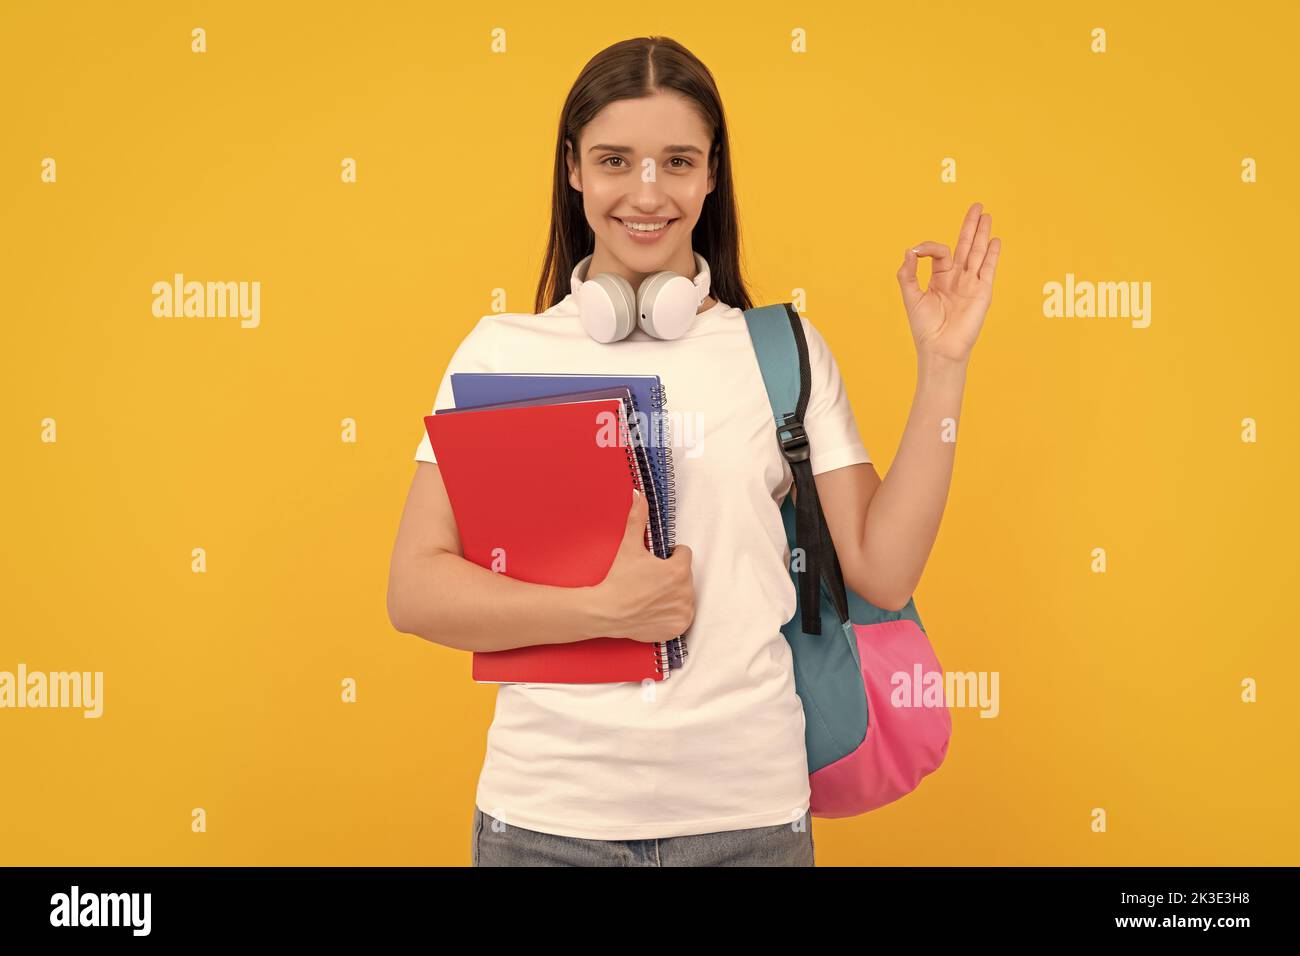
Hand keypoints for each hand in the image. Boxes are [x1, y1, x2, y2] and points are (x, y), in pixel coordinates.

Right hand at [592, 489, 694, 643]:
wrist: (606, 612)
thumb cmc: (618, 580)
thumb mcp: (629, 547)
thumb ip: (638, 519)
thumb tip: (640, 495)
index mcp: (678, 570)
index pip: (684, 554)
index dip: (669, 556)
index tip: (654, 563)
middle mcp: (686, 591)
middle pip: (685, 575)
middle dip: (671, 575)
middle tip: (649, 581)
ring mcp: (683, 611)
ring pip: (685, 594)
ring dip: (674, 593)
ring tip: (651, 596)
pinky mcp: (679, 626)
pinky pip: (683, 615)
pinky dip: (672, 613)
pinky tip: (655, 610)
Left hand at [897, 201, 1000, 364]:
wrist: (940, 347)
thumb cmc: (925, 327)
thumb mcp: (911, 296)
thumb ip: (908, 273)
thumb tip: (910, 250)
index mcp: (940, 278)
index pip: (940, 252)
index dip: (929, 247)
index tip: (917, 253)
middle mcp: (957, 278)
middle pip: (965, 246)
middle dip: (970, 226)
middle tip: (977, 206)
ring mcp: (971, 284)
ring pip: (977, 252)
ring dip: (982, 234)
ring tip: (987, 215)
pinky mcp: (982, 291)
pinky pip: (988, 269)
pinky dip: (991, 254)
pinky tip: (994, 240)